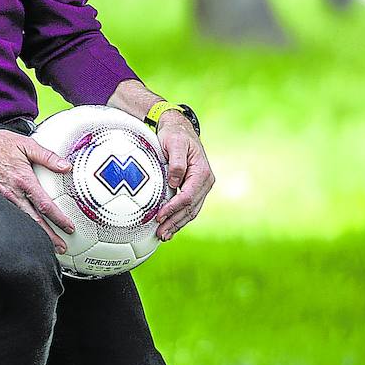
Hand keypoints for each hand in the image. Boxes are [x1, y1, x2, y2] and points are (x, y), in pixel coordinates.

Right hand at [0, 126, 75, 253]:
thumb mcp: (26, 145)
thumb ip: (48, 156)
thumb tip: (66, 166)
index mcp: (23, 180)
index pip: (44, 205)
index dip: (58, 219)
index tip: (69, 227)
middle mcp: (13, 192)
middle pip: (34, 221)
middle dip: (49, 236)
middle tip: (61, 247)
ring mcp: (3, 198)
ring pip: (23, 221)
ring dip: (37, 234)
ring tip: (48, 245)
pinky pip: (12, 215)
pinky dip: (22, 226)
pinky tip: (28, 231)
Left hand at [154, 112, 214, 240]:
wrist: (180, 129)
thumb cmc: (175, 135)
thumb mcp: (174, 143)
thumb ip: (176, 163)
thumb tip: (175, 183)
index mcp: (202, 172)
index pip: (188, 196)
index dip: (174, 208)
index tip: (160, 216)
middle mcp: (205, 182)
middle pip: (191, 208)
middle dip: (175, 222)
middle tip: (160, 233)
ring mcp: (201, 186)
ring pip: (191, 211)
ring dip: (177, 224)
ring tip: (164, 235)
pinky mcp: (194, 189)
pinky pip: (189, 207)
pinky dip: (179, 218)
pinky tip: (170, 226)